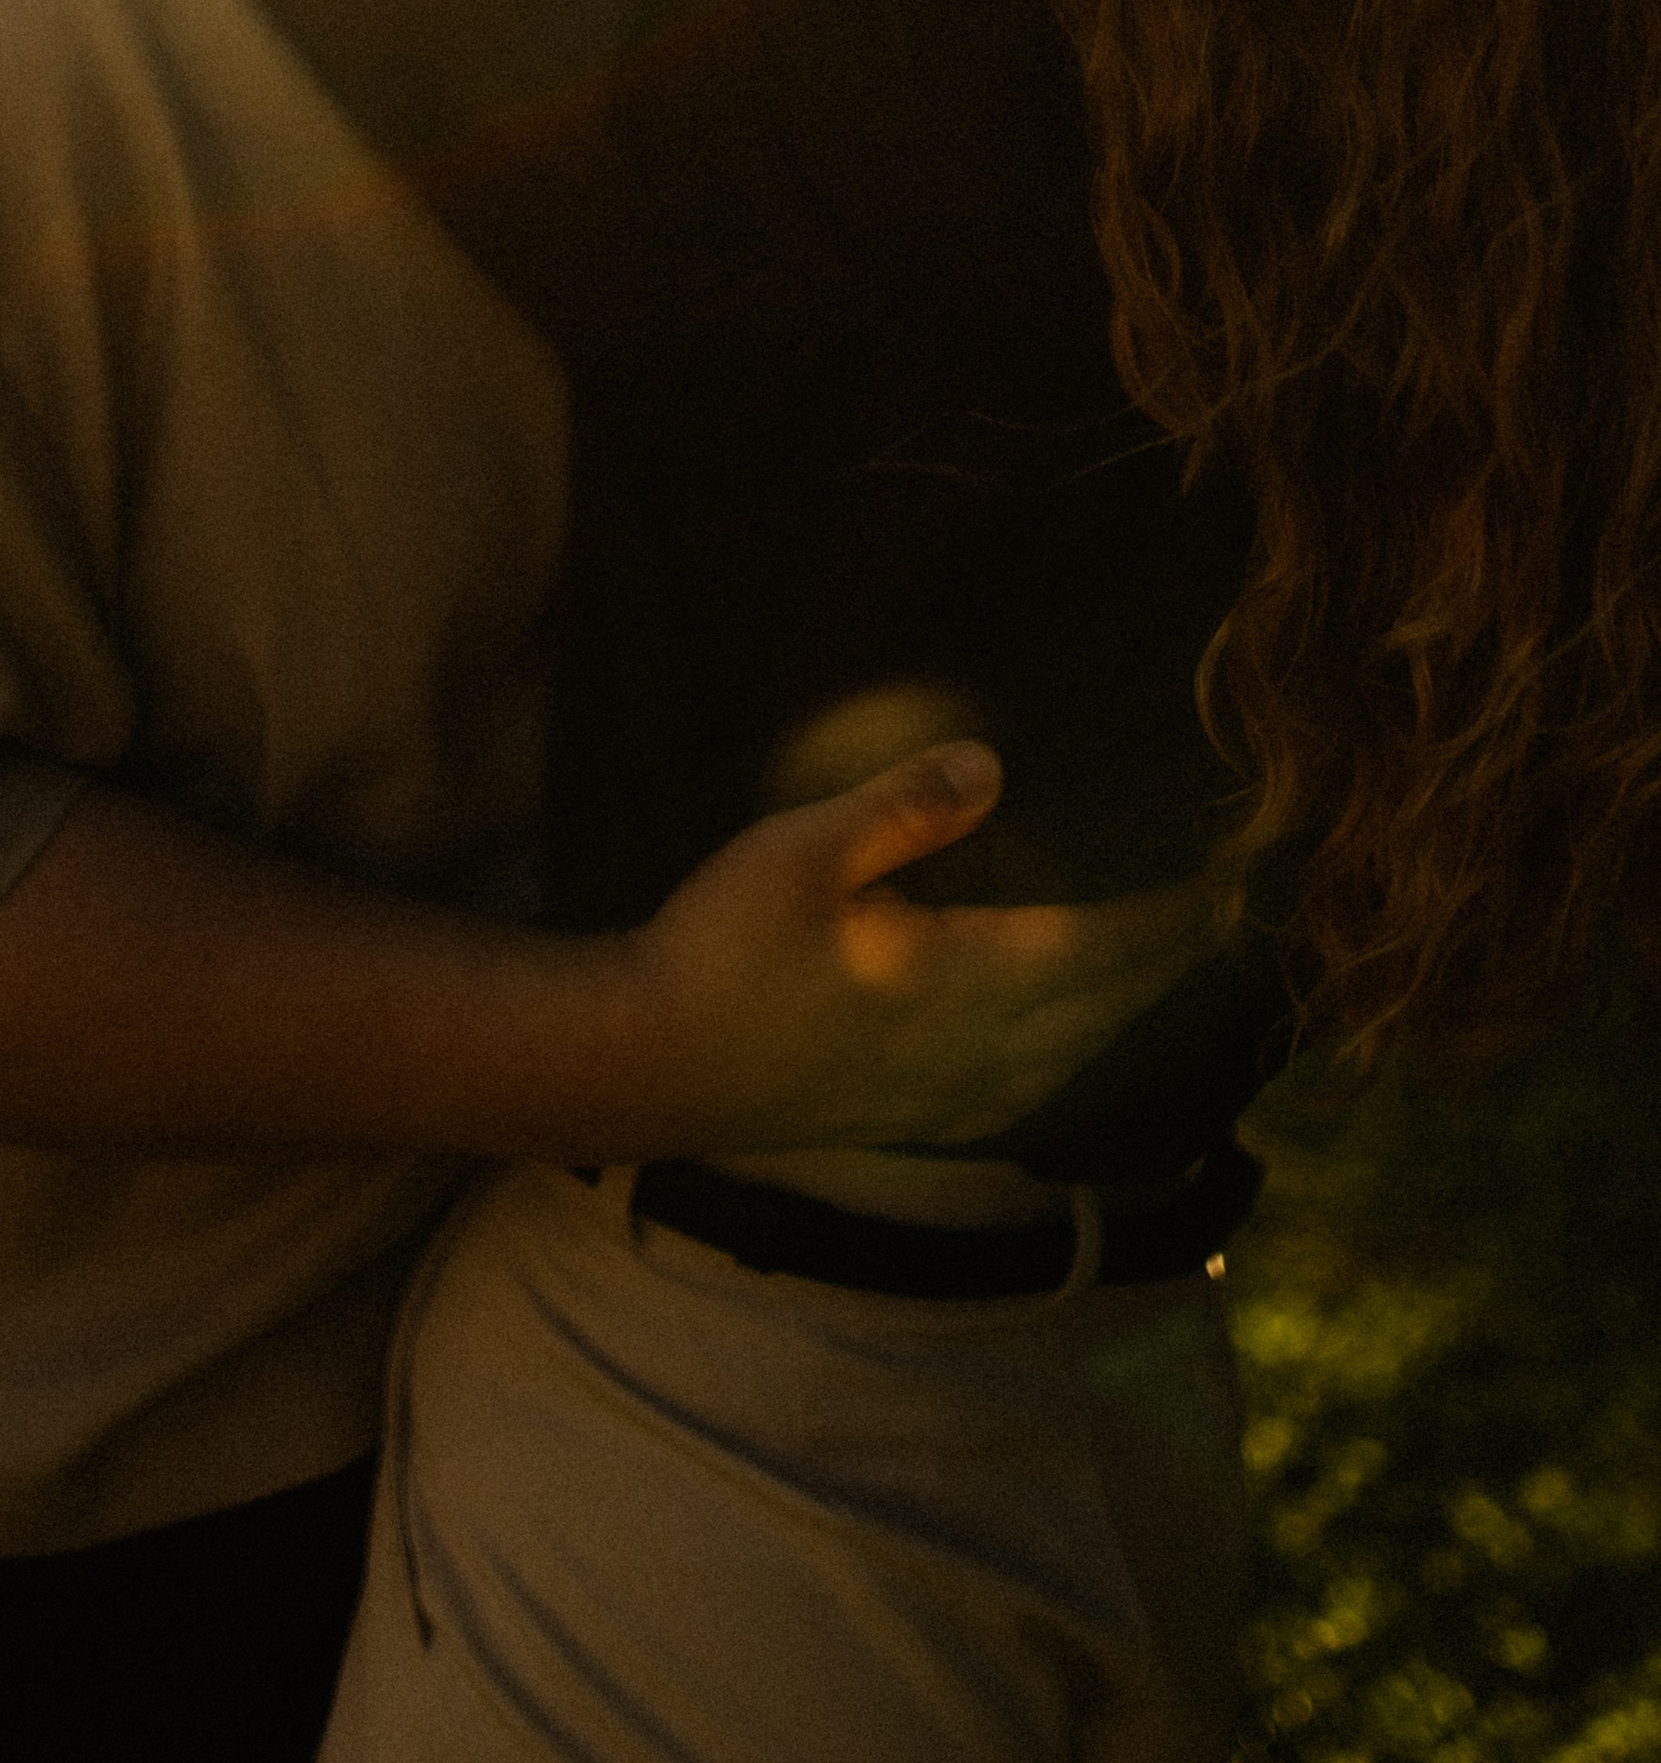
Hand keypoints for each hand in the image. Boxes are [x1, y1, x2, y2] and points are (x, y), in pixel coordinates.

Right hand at [624, 743, 1227, 1154]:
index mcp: (961, 979)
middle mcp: (973, 1050)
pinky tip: (1066, 1059)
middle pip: (1105, 1012)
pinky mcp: (908, 1115)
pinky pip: (1025, 1096)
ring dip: (1130, 1023)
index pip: (1100, 947)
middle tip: (1232, 928)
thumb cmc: (718, 950)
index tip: (1236, 884)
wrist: (644, 1066)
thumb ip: (901, 809)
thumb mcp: (800, 851)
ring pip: (1073, 1062)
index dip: (1171, 918)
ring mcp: (943, 1096)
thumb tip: (993, 764)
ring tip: (1170, 985)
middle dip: (1171, 970)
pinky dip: (1072, 1068)